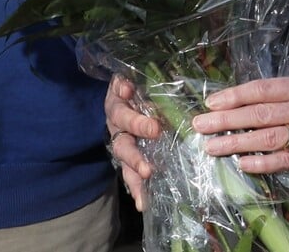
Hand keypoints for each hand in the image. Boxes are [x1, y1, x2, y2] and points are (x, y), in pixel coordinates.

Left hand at [107, 74, 159, 208]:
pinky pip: (117, 88)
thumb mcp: (147, 139)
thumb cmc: (142, 116)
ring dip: (136, 125)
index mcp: (126, 147)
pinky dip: (122, 88)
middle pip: (123, 148)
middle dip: (135, 159)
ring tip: (153, 128)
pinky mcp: (116, 88)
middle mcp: (119, 131)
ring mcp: (116, 108)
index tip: (143, 203)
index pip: (129, 171)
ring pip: (121, 118)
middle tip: (148, 170)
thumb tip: (172, 181)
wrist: (123, 85)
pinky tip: (128, 88)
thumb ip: (156, 155)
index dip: (136, 186)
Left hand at [192, 76, 288, 173]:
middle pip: (258, 114)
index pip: (262, 90)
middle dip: (226, 120)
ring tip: (211, 146)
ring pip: (266, 138)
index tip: (212, 101)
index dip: (235, 95)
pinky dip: (261, 162)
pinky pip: (283, 160)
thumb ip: (287, 92)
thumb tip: (249, 99)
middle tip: (200, 124)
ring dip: (235, 143)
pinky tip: (241, 163)